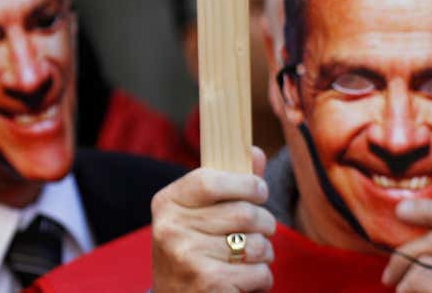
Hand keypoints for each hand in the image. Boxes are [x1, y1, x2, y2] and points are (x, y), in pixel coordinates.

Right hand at [152, 147, 275, 292]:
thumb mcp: (197, 215)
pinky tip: (244, 281)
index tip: (260, 191)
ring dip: (264, 253)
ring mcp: (188, 256)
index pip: (210, 180)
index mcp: (166, 203)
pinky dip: (262, 278)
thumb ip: (227, 184)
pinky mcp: (209, 283)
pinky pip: (260, 272)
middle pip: (244, 213)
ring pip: (257, 244)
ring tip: (249, 257)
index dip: (245, 184)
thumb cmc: (191, 250)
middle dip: (265, 223)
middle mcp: (172, 228)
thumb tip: (255, 152)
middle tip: (263, 230)